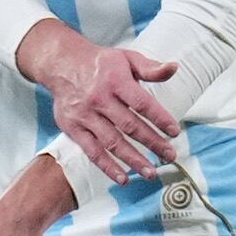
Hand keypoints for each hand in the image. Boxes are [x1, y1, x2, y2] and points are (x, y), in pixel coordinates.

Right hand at [42, 41, 179, 181]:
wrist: (61, 64)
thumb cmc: (99, 63)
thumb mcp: (126, 58)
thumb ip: (150, 67)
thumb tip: (174, 68)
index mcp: (115, 81)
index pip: (141, 103)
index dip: (160, 118)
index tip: (174, 132)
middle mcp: (99, 99)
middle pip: (129, 126)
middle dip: (152, 143)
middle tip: (170, 155)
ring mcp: (84, 116)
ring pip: (112, 142)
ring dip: (133, 159)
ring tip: (151, 172)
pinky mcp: (73, 128)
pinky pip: (92, 151)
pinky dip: (107, 166)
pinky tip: (123, 177)